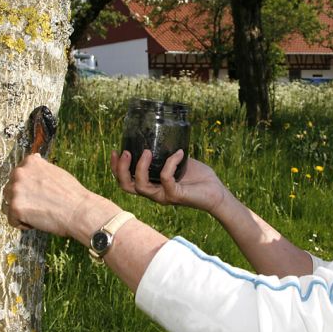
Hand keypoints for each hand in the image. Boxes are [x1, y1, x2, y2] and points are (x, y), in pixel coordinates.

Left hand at [2, 154, 95, 236]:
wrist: (79, 211)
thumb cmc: (71, 194)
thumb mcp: (55, 171)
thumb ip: (40, 168)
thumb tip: (34, 157)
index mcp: (29, 162)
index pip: (17, 176)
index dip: (29, 189)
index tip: (41, 194)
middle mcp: (19, 173)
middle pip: (10, 190)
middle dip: (22, 200)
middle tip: (42, 205)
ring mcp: (15, 190)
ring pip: (8, 205)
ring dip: (21, 212)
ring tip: (40, 212)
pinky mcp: (15, 207)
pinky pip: (12, 220)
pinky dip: (24, 224)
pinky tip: (39, 220)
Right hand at [111, 149, 225, 213]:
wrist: (216, 192)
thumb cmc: (198, 177)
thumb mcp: (177, 163)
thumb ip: (166, 155)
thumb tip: (158, 135)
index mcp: (150, 185)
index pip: (125, 181)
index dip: (116, 168)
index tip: (115, 151)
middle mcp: (153, 193)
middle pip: (126, 186)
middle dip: (120, 169)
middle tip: (125, 152)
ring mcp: (163, 196)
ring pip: (140, 186)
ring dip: (140, 167)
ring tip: (147, 151)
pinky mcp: (175, 195)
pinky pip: (165, 177)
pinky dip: (171, 162)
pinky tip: (179, 153)